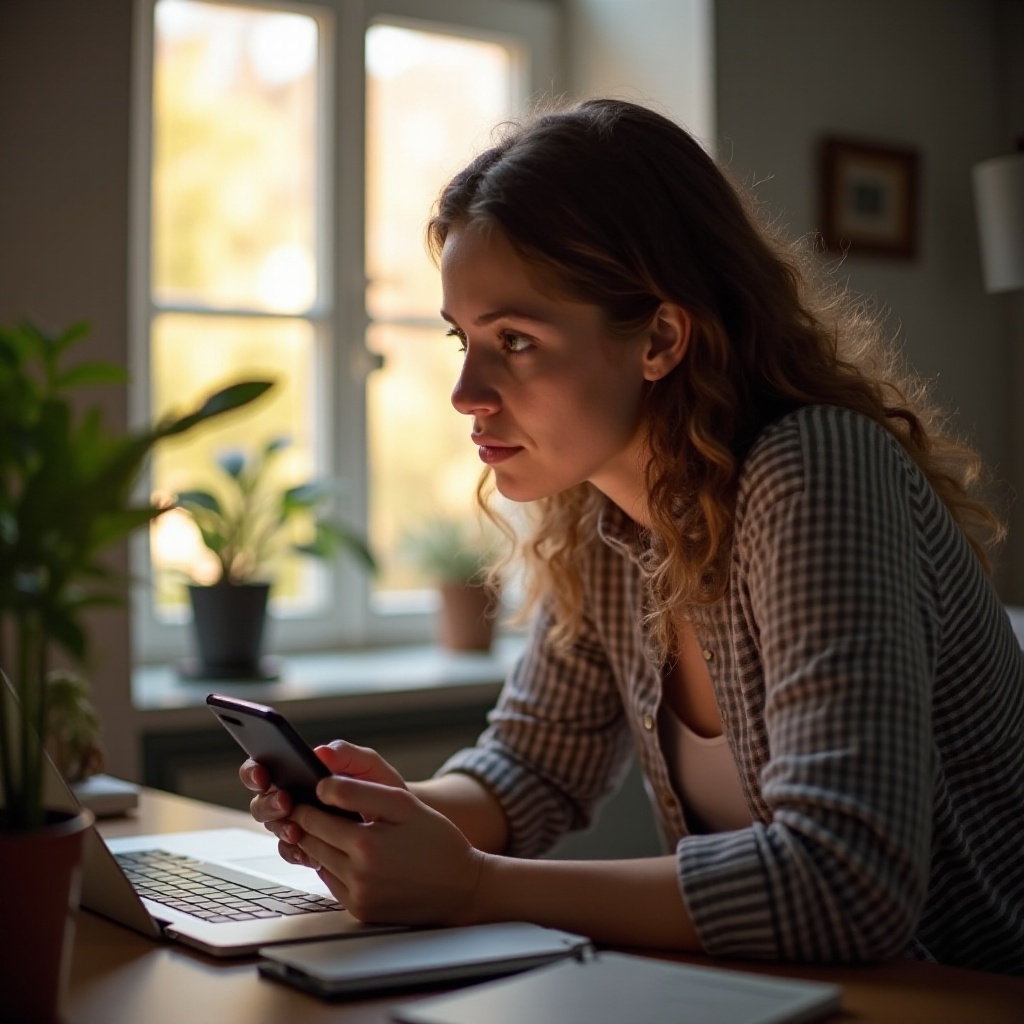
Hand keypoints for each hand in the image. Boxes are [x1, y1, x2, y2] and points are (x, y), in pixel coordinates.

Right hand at [239, 740, 407, 852]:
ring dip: (281, 828)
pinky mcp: (307, 847)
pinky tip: (309, 851)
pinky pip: (291, 852)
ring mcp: (297, 823)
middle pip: (261, 801)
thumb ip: (346, 754)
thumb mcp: (368, 765)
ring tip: (297, 829)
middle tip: (286, 802)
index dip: (254, 771)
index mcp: (299, 772)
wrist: (401, 821)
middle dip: (268, 803)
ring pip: (273, 827)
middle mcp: (292, 797)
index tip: (263, 774)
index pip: (263, 767)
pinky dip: (297, 851)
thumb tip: (320, 752)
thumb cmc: (380, 787)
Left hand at [289, 775, 487, 926]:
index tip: (305, 793)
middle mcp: (357, 875)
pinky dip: (334, 866)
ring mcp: (358, 897)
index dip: (306, 803)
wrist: (463, 887)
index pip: (314, 818)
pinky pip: (333, 883)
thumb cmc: (436, 839)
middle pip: (311, 841)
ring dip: (319, 844)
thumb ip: (359, 791)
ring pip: (319, 862)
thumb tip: (322, 788)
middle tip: (310, 807)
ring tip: (331, 828)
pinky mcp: (361, 911)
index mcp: (365, 844)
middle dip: (307, 823)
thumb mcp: (404, 804)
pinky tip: (349, 853)